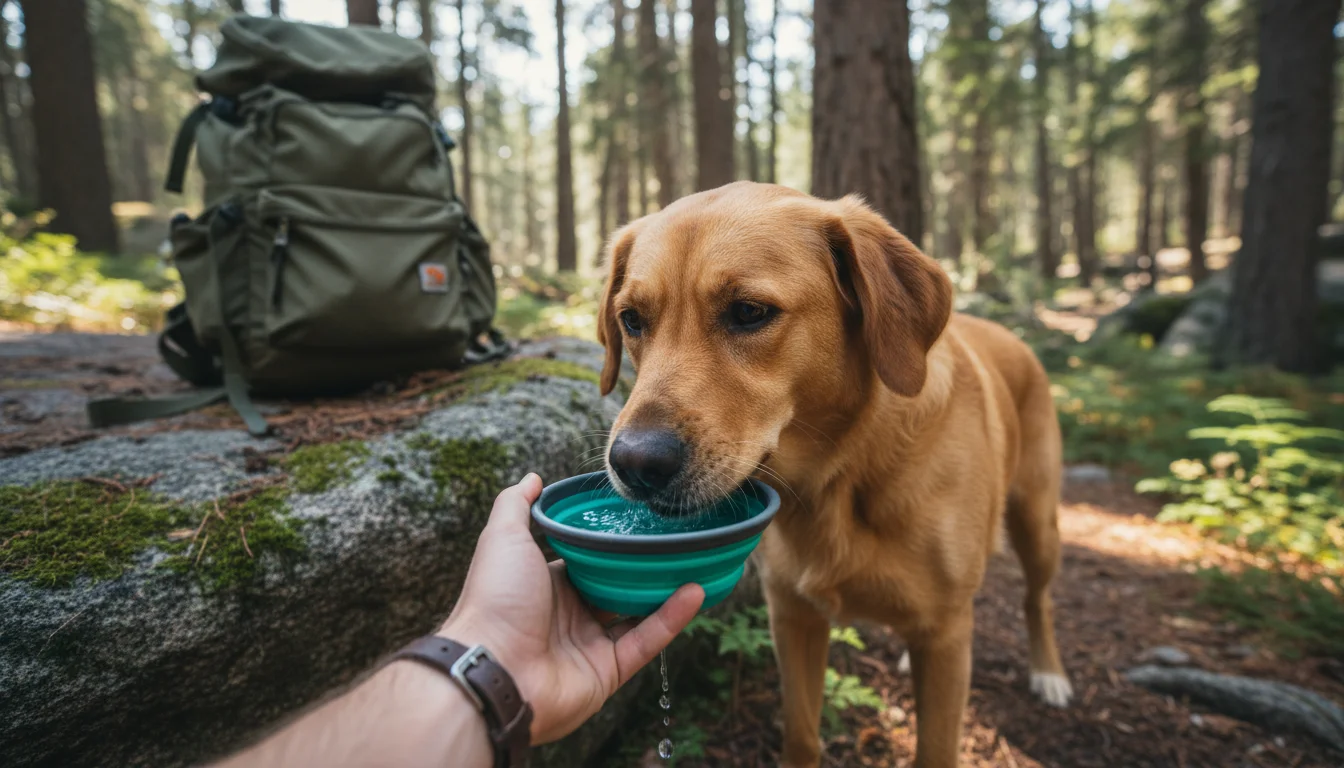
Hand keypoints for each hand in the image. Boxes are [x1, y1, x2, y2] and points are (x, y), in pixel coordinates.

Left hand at [439, 473, 704, 743]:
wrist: (494, 668)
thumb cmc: (495, 600)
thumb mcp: (503, 538)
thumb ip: (516, 505)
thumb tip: (533, 478)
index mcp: (547, 585)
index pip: (587, 559)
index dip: (611, 541)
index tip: (639, 519)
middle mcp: (570, 615)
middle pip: (617, 585)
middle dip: (645, 566)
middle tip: (676, 539)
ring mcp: (590, 644)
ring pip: (639, 613)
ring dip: (668, 590)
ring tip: (697, 562)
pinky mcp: (608, 671)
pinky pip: (646, 641)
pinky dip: (672, 618)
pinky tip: (696, 592)